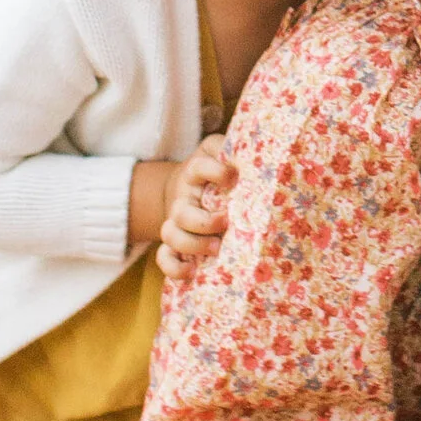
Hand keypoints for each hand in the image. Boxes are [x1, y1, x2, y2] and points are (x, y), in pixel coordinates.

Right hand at [140, 142, 236, 278]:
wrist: (187, 185)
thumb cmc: (215, 168)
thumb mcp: (220, 151)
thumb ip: (233, 148)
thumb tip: (256, 153)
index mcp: (195, 173)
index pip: (199, 167)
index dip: (214, 171)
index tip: (232, 177)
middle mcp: (183, 198)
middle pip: (182, 213)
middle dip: (205, 223)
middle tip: (226, 222)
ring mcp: (176, 222)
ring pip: (170, 235)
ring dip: (193, 245)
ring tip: (217, 249)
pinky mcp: (174, 242)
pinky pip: (164, 258)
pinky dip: (174, 268)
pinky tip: (192, 272)